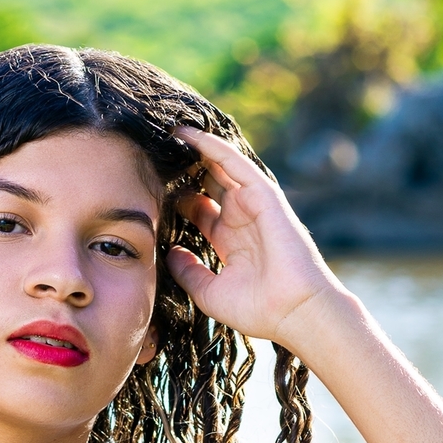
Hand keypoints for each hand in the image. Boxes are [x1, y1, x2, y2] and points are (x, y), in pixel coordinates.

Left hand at [167, 126, 345, 352]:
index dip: (176, 196)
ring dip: (196, 148)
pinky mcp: (263, 194)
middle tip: (155, 150)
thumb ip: (187, 271)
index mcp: (229, 240)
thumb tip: (168, 252)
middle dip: (185, 167)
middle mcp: (240, 218)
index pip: (199, 209)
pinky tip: (190, 135)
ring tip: (167, 131)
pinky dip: (213, 147)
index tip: (149, 186)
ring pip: (220, 166)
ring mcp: (252, 204)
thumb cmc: (257, 309)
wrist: (293, 311)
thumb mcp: (209, 292)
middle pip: (208, 183)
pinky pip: (234, 163)